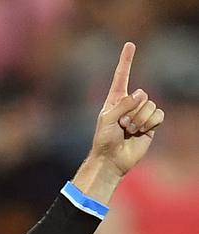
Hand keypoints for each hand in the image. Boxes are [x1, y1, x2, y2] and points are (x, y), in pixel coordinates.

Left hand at [89, 42, 163, 176]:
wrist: (112, 159)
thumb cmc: (104, 140)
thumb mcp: (107, 119)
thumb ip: (122, 104)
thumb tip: (141, 94)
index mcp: (115, 99)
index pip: (121, 76)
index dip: (126, 60)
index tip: (130, 44)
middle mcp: (129, 104)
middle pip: (142, 95)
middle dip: (132, 112)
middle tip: (122, 126)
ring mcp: (141, 113)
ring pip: (150, 105)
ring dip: (139, 120)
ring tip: (129, 131)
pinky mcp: (151, 124)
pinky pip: (159, 115)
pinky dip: (150, 124)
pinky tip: (140, 133)